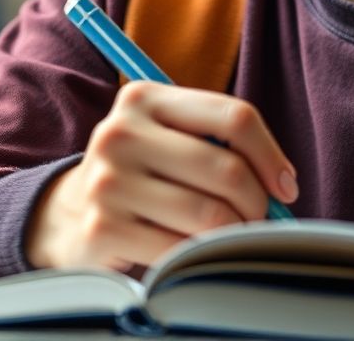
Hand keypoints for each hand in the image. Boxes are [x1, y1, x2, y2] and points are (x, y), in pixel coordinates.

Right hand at [26, 81, 297, 270]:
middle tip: (262, 218)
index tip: (286, 184)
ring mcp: (109, 181)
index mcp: (145, 96)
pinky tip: (199, 255)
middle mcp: (122, 132)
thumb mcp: (169, 135)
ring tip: (235, 236)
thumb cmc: (143, 170)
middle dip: (258, 201)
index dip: (270, 153)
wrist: (67, 214)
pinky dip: (202, 257)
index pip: (233, 116)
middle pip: (226, 168)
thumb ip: (218, 142)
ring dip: (236, 233)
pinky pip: (181, 248)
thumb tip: (283, 184)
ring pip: (209, 213)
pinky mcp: (103, 228)